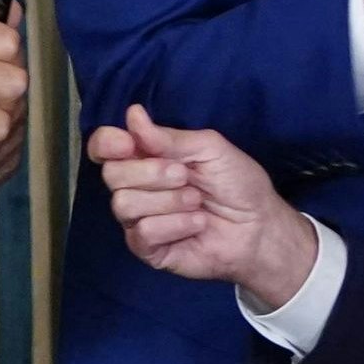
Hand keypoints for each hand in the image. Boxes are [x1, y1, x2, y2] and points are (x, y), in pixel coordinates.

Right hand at [88, 104, 320, 307]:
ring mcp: (139, 219)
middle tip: (185, 176)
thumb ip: (170, 137)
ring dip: (169, 201)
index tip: (129, 144)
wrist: (259, 226)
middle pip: (111, 174)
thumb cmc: (237, 184)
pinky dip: (176, 224)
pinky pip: (143, 232)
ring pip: (124, 204)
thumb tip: (133, 115)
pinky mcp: (148, 248)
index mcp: (147, 157)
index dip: (107, 143)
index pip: (104, 147)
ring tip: (197, 202)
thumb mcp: (210, 149)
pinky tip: (197, 223)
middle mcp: (136, 187)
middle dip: (151, 173)